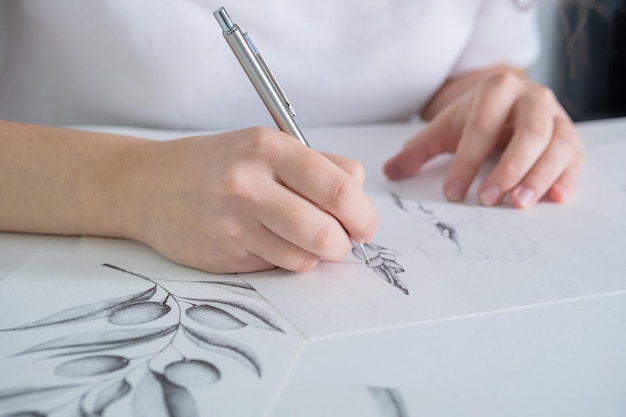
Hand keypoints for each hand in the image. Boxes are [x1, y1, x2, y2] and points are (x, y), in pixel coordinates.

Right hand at [130, 127, 376, 272]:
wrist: (148, 185)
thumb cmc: (216, 165)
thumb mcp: (265, 146)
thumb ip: (318, 165)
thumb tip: (359, 192)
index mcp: (270, 148)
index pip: (339, 187)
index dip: (363, 213)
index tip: (364, 224)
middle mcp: (251, 184)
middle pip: (328, 230)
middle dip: (345, 243)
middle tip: (342, 240)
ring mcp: (235, 223)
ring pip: (306, 257)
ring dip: (314, 254)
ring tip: (299, 237)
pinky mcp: (225, 254)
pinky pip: (277, 266)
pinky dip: (284, 259)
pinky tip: (266, 241)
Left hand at [383, 69, 584, 208]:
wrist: (508, 98)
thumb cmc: (474, 117)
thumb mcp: (443, 129)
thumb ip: (417, 151)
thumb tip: (388, 173)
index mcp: (497, 90)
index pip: (482, 125)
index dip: (467, 161)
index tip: (453, 193)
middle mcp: (533, 99)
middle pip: (530, 131)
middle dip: (509, 167)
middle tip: (488, 200)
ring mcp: (558, 117)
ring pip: (558, 144)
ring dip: (540, 176)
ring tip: (518, 204)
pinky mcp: (572, 137)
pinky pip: (575, 157)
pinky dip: (567, 179)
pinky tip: (554, 199)